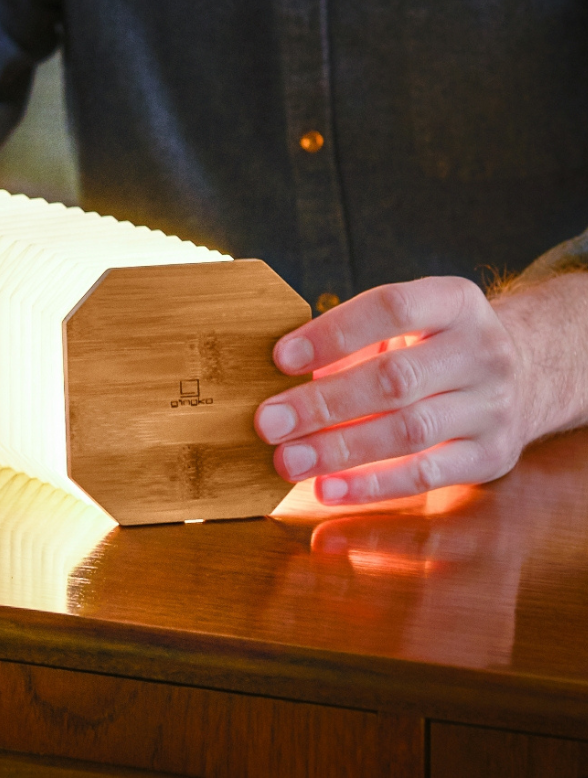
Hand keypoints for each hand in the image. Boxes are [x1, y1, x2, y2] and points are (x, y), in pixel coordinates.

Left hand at [254, 273, 587, 504]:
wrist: (525, 375)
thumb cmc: (433, 346)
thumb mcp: (406, 324)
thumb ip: (354, 342)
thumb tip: (281, 377)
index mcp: (455, 303)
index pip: (391, 308)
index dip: (333, 333)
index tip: (280, 358)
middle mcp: (481, 352)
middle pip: (395, 379)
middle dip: (323, 403)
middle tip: (267, 421)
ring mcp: (492, 407)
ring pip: (409, 431)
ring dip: (339, 449)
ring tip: (286, 460)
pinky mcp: (491, 456)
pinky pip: (425, 476)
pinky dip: (371, 486)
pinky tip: (327, 490)